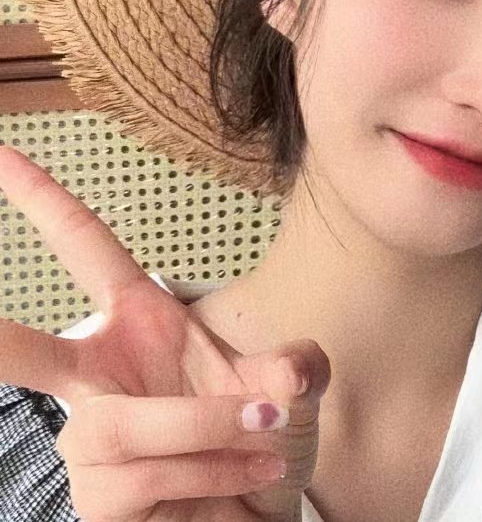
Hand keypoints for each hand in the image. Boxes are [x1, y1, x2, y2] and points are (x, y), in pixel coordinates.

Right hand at [0, 145, 330, 521]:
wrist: (257, 508)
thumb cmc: (255, 433)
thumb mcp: (283, 388)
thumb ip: (294, 368)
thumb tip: (288, 376)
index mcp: (137, 322)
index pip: (84, 248)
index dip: (41, 201)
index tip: (2, 154)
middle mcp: (100, 377)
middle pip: (27, 356)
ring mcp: (91, 441)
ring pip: (125, 428)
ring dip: (206, 431)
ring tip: (261, 438)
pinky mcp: (95, 498)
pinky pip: (145, 480)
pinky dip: (208, 474)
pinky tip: (236, 485)